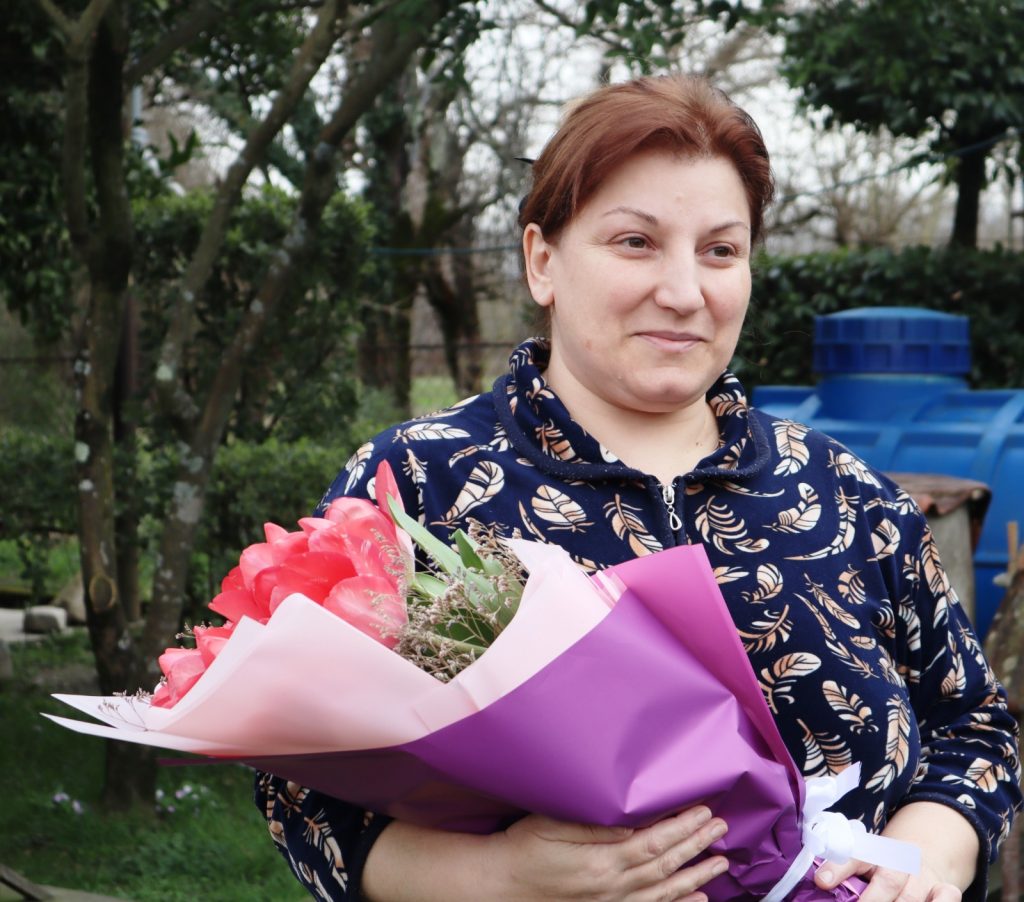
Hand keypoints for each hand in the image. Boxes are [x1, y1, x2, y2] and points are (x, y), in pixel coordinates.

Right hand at [493, 806, 728, 900]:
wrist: (503, 885)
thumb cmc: (525, 847)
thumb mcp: (554, 824)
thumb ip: (595, 825)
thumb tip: (632, 821)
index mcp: (601, 861)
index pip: (653, 842)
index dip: (682, 827)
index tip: (703, 811)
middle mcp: (612, 887)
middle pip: (665, 865)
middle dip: (697, 845)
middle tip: (721, 828)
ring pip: (664, 890)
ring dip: (696, 876)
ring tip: (721, 862)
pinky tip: (698, 900)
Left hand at [812, 801, 976, 901]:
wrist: (923, 854)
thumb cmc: (882, 868)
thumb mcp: (863, 867)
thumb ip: (845, 875)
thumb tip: (821, 884)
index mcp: (872, 853)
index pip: (853, 857)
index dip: (836, 870)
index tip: (821, 882)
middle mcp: (899, 862)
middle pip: (888, 880)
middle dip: (872, 900)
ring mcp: (924, 876)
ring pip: (912, 897)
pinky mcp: (945, 889)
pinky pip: (948, 897)